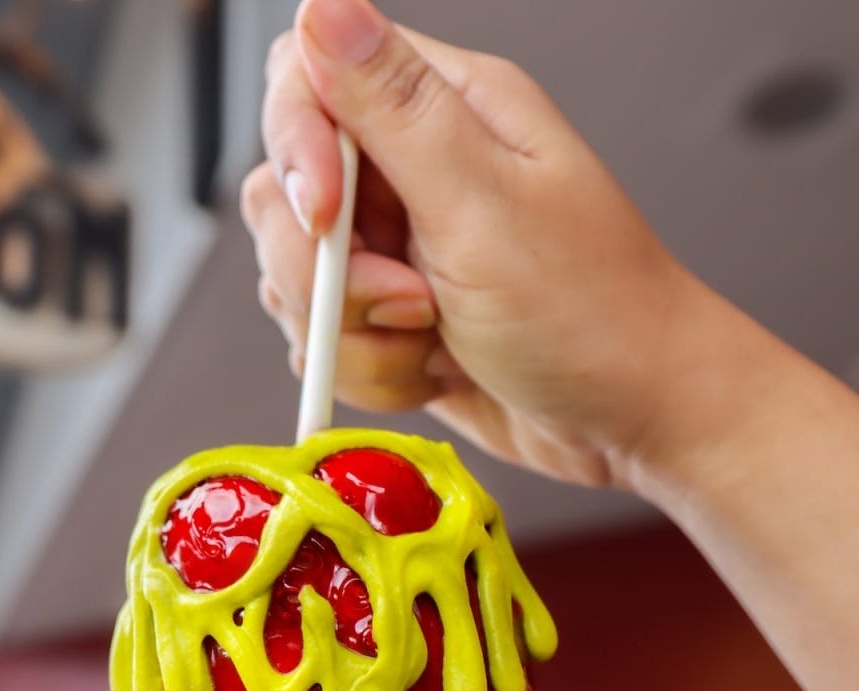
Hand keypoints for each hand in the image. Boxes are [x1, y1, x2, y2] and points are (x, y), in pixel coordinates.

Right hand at [243, 0, 715, 489]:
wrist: (635, 419)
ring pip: (294, 278)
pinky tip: (432, 369)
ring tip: (435, 340)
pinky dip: (368, 370)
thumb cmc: (593, 313)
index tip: (326, 218)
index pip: (306, 83)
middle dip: (328, 273)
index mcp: (447, 110)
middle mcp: (414, 170)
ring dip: (352, 334)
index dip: (296, 149)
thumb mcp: (486, 203)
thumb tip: (325, 5)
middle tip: (411, 300)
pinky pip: (321, 338)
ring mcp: (397, 246)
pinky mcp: (386, 313)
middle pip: (285, 195)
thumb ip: (394, 107)